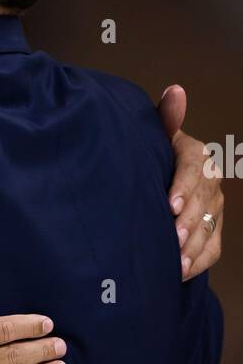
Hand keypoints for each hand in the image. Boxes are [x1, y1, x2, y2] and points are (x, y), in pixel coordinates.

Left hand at [157, 84, 222, 279]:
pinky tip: (179, 272)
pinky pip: (212, 250)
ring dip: (192, 245)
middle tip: (169, 237)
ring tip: (174, 259)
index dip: (184, 187)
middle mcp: (209, 181)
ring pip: (209, 228)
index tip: (169, 205)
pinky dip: (197, 262)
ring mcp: (214, 208)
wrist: (150, 186)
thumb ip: (165, 119)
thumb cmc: (148, 159)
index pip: (195, 168)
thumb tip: (175, 91)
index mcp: (195, 155)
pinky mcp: (213, 232)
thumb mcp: (154, 139)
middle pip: (204, 202)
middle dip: (187, 221)